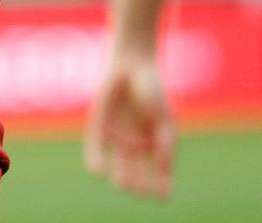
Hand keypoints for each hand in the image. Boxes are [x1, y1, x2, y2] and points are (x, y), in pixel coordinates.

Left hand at [83, 52, 174, 198]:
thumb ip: (165, 141)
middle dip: (139, 184)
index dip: (162, 187)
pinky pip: (96, 149)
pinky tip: (98, 171)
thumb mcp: (164, 117)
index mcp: (156, 148)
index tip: (162, 195)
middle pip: (138, 176)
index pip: (160, 175)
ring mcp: (118, 140)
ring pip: (119, 168)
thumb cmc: (153, 91)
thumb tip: (164, 164)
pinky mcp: (99, 129)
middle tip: (139, 189)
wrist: (132, 66)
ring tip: (122, 182)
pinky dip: (96, 161)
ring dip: (121, 177)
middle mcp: (136, 148)